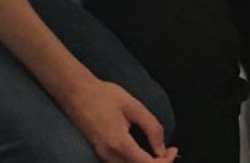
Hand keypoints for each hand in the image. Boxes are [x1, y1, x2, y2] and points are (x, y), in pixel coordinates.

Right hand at [62, 78, 177, 161]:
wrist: (75, 93)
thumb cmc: (103, 95)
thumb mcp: (133, 106)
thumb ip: (151, 127)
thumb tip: (162, 148)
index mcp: (118, 143)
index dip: (165, 161)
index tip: (173, 149)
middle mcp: (109, 155)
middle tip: (168, 151)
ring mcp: (102, 157)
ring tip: (158, 153)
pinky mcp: (99, 154)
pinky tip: (143, 153)